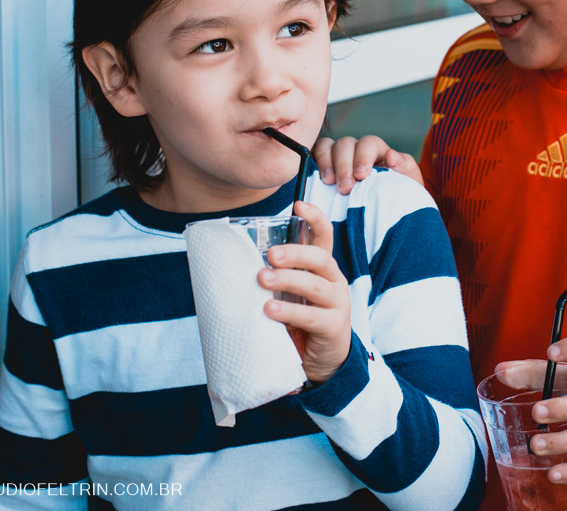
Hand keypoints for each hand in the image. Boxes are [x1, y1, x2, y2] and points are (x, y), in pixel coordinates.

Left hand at [259, 200, 351, 382]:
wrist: (322, 362)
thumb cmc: (300, 321)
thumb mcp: (290, 295)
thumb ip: (274, 279)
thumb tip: (229, 265)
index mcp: (323, 269)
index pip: (324, 236)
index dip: (314, 218)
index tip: (298, 204)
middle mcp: (333, 281)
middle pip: (320, 258)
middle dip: (295, 253)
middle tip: (270, 255)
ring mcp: (336, 304)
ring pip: (315, 285)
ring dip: (287, 279)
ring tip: (263, 279)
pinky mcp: (333, 327)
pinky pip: (312, 316)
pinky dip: (289, 312)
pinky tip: (270, 311)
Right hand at [312, 135, 422, 194]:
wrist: (389, 218)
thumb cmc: (399, 199)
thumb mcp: (409, 184)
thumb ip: (405, 168)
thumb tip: (390, 155)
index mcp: (378, 152)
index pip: (369, 143)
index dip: (363, 156)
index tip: (362, 176)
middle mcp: (356, 151)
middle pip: (346, 144)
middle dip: (344, 164)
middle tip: (345, 187)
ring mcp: (338, 158)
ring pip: (328, 147)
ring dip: (328, 163)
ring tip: (329, 183)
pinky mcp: (323, 167)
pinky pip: (315, 155)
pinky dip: (316, 164)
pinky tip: (319, 181)